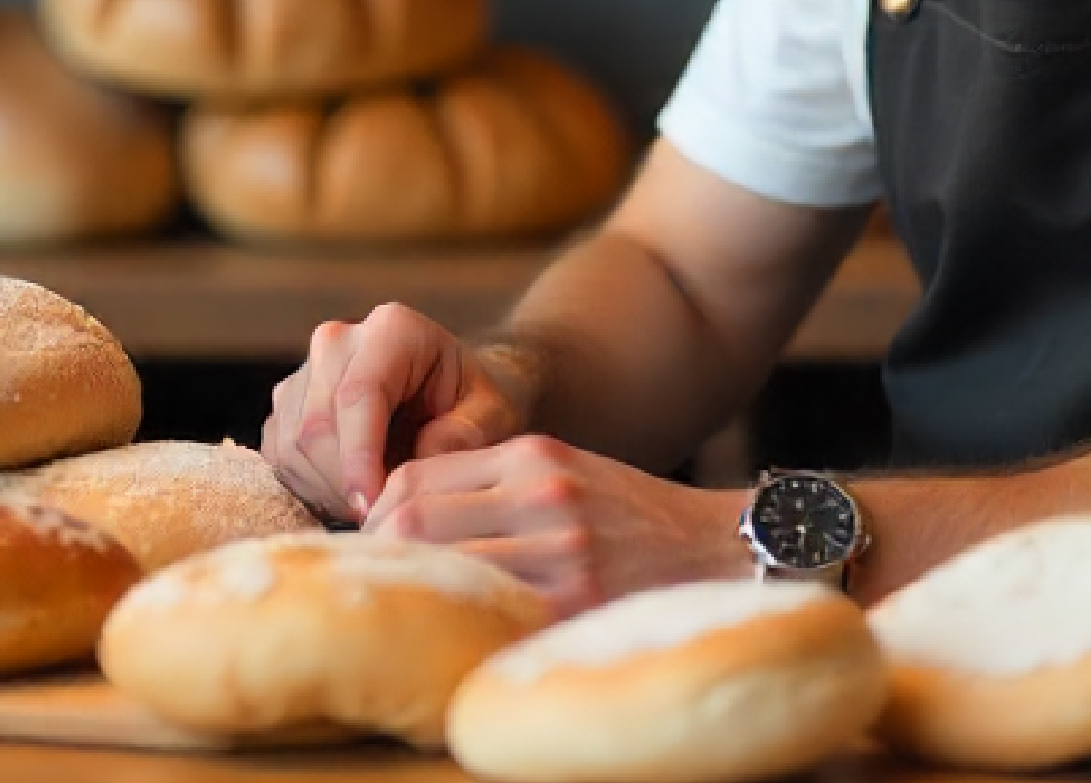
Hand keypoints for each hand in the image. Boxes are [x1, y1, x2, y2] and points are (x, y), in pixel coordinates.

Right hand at [261, 303, 532, 523]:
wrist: (450, 395)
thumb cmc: (474, 404)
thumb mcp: (492, 416)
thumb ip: (465, 436)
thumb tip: (421, 461)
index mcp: (392, 329)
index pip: (358, 395)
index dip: (360, 458)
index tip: (374, 507)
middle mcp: (338, 341)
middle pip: (316, 425)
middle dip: (345, 484)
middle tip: (382, 517)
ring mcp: (305, 372)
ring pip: (292, 447)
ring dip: (328, 491)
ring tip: (374, 503)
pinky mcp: (286, 407)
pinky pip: (280, 459)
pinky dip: (311, 489)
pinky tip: (351, 495)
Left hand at [362, 434, 746, 614]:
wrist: (714, 545)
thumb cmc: (630, 514)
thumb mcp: (566, 470)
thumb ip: (498, 486)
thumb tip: (407, 518)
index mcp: (534, 455)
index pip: (417, 477)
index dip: (380, 511)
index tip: (376, 541)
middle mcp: (541, 494)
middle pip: (414, 520)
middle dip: (381, 553)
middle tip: (379, 583)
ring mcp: (559, 549)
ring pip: (443, 566)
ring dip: (416, 591)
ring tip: (412, 609)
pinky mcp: (574, 602)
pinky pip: (490, 612)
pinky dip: (463, 621)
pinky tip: (458, 634)